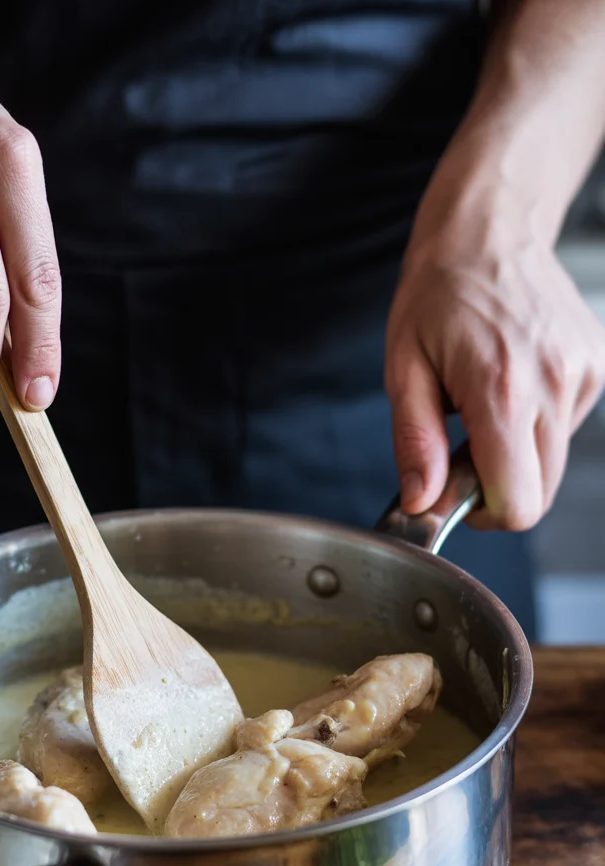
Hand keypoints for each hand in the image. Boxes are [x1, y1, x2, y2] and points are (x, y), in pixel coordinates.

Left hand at [386, 194, 604, 529]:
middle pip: (540, 492)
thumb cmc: (436, 295)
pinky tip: (513, 380)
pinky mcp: (598, 364)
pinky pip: (569, 425)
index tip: (458, 493)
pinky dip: (539, 420)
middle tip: (463, 446)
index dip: (484, 514)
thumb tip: (421, 502)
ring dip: (518, 450)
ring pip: (555, 461)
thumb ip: (415, 443)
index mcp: (500, 391)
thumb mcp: (404, 369)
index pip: (517, 502)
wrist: (488, 229)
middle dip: (499, 486)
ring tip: (486, 400)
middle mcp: (553, 384)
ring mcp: (583, 373)